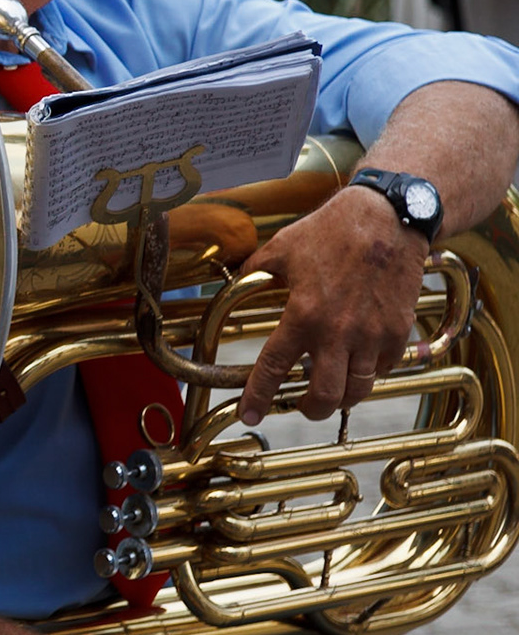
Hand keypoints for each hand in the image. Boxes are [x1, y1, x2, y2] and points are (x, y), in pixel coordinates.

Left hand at [236, 186, 427, 424]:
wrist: (389, 218)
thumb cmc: (332, 230)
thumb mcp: (281, 248)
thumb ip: (255, 272)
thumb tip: (236, 280)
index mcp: (302, 315)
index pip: (274, 368)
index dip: (258, 397)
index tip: (250, 415)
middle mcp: (338, 332)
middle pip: (325, 395)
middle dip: (310, 409)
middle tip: (303, 406)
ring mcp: (372, 334)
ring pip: (358, 389)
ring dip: (342, 397)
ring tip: (332, 392)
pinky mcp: (398, 331)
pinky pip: (383, 368)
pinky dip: (369, 374)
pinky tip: (359, 365)